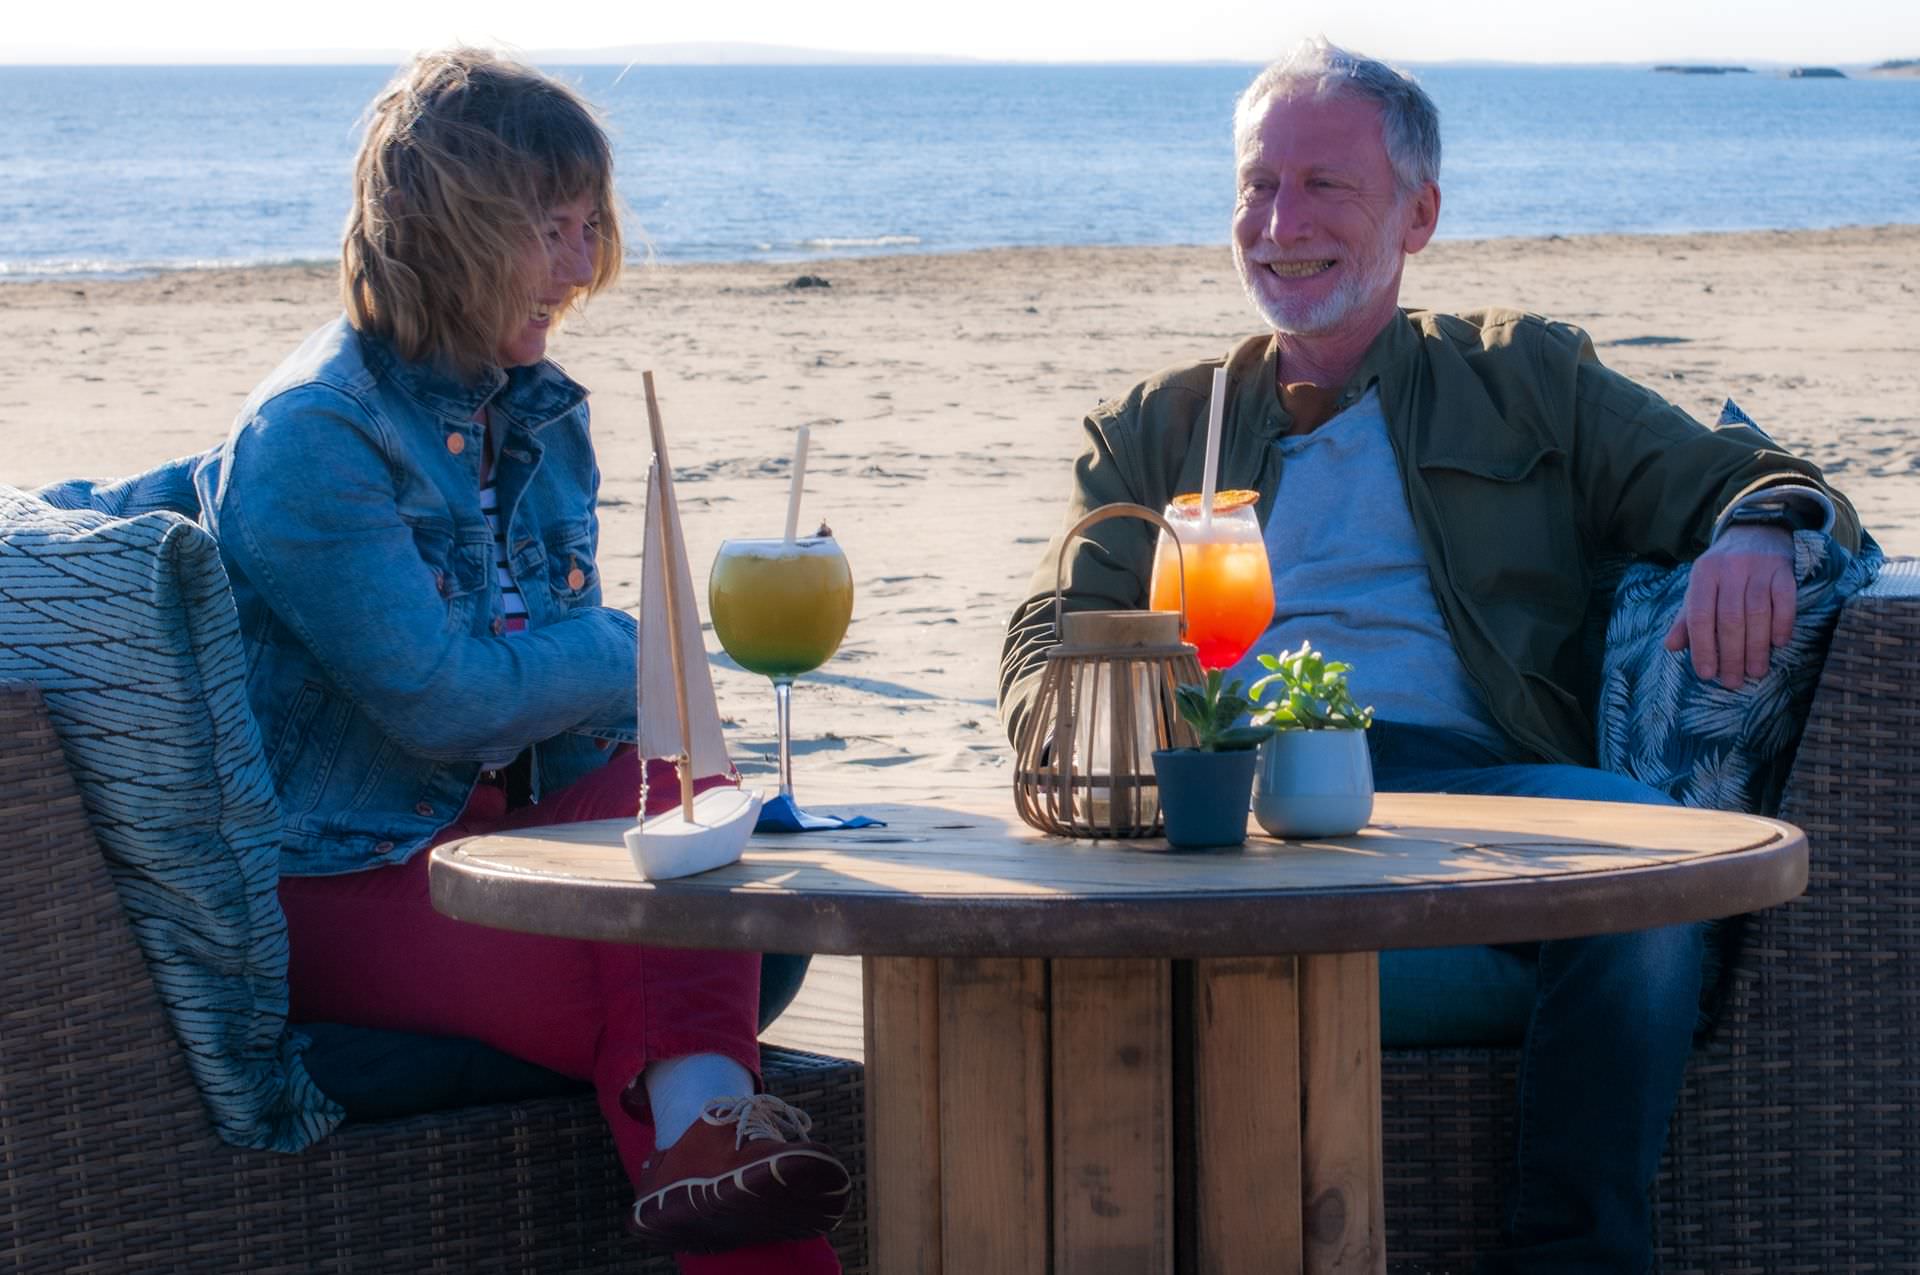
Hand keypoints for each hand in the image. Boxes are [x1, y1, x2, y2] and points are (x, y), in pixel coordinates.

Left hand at [1663, 526, 1794, 688]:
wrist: (1756, 532)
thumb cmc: (1723, 571)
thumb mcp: (1700, 589)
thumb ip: (1686, 618)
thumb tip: (1670, 647)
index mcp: (1703, 574)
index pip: (1699, 615)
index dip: (1702, 647)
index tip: (1706, 674)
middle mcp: (1729, 568)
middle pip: (1730, 618)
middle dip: (1731, 654)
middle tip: (1733, 681)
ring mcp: (1759, 567)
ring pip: (1757, 613)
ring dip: (1757, 647)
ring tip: (1755, 671)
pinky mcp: (1784, 569)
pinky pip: (1785, 601)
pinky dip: (1782, 624)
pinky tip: (1779, 644)